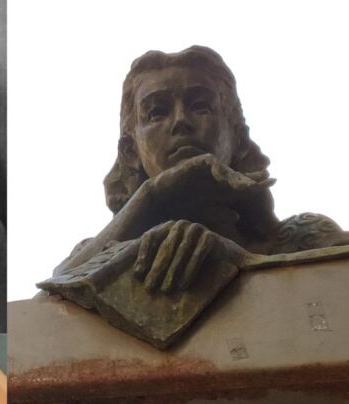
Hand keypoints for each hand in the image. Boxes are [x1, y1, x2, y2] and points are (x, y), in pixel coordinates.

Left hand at [133, 221, 215, 292]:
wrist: (218, 254)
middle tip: (149, 288)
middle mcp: (179, 225)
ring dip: (172, 273)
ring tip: (165, 290)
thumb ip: (140, 251)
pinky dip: (189, 271)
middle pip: (165, 248)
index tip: (138, 275)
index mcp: (165, 227)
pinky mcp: (209, 237)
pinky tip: (183, 285)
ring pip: (181, 252)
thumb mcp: (164, 252)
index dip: (143, 256)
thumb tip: (109, 247)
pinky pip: (198, 254)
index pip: (150, 237)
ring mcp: (195, 229)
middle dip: (156, 270)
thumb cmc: (185, 256)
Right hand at [144, 153, 273, 221]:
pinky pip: (208, 163)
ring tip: (248, 185)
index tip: (273, 182)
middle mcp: (210, 182)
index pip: (239, 188)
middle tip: (269, 179)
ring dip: (237, 177)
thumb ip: (219, 215)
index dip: (256, 185)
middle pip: (235, 177)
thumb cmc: (173, 216)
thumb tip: (238, 215)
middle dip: (252, 177)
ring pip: (224, 170)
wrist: (151, 209)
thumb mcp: (201, 219)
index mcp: (215, 194)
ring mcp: (200, 174)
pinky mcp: (190, 167)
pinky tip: (224, 178)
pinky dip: (217, 169)